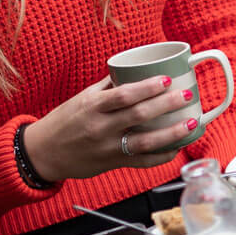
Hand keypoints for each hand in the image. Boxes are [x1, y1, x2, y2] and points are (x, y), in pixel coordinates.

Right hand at [23, 74, 199, 182]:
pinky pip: (143, 162)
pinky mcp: (113, 164)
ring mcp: (108, 148)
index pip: (124, 95)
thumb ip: (108, 86)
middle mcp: (100, 127)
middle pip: (139, 115)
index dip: (147, 87)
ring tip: (191, 123)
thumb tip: (134, 70)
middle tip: (187, 95)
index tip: (166, 79)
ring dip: (172, 133)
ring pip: (145, 142)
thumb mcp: (82, 98)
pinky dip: (163, 156)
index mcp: (92, 106)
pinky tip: (178, 147)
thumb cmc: (64, 121)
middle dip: (167, 104)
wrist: (43, 153)